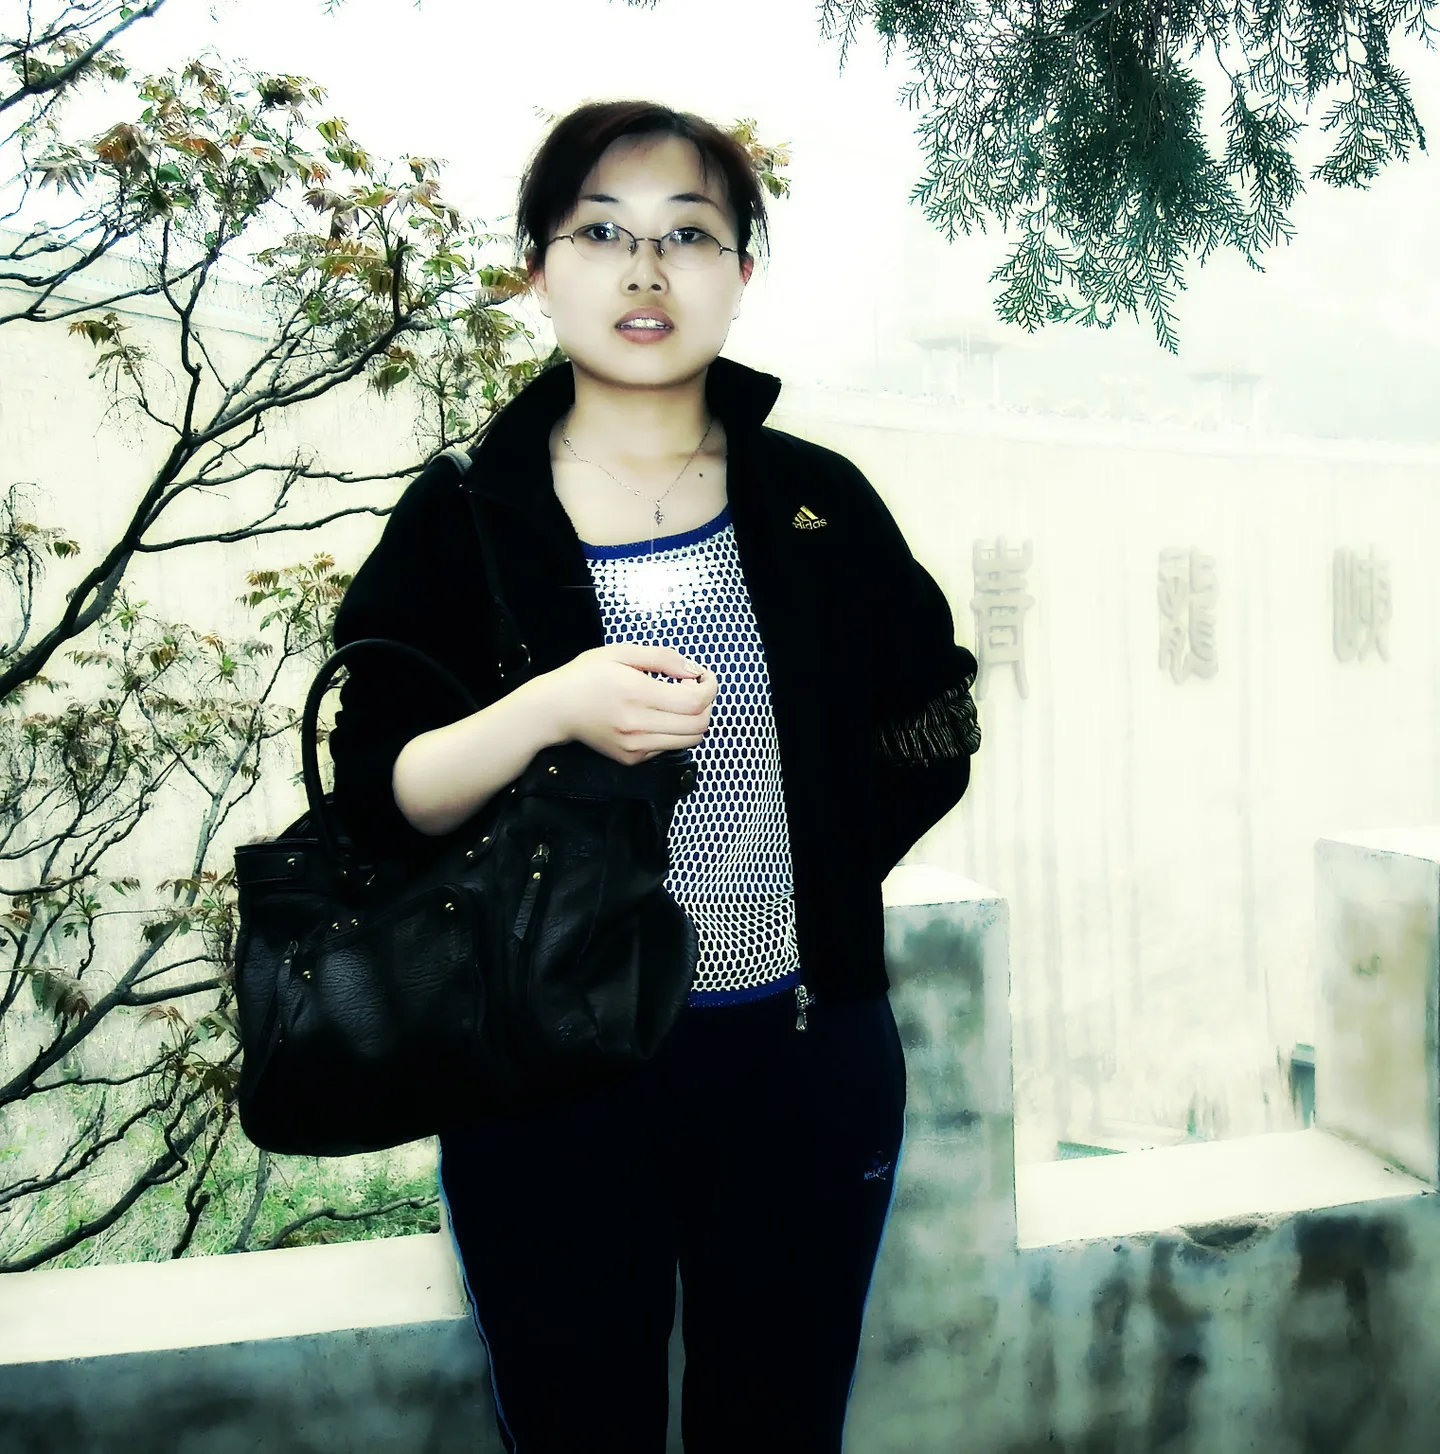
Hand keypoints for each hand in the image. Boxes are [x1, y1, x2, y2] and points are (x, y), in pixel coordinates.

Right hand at [541, 643, 716, 765]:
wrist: (554, 710)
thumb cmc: (585, 676)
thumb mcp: (621, 652)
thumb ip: (662, 658)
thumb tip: (694, 671)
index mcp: (637, 694)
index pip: (695, 701)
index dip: (709, 687)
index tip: (702, 676)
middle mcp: (638, 726)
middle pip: (700, 724)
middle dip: (706, 704)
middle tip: (690, 688)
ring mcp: (636, 747)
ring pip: (690, 740)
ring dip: (695, 719)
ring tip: (677, 702)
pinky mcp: (632, 759)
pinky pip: (670, 747)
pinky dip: (675, 731)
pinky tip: (658, 715)